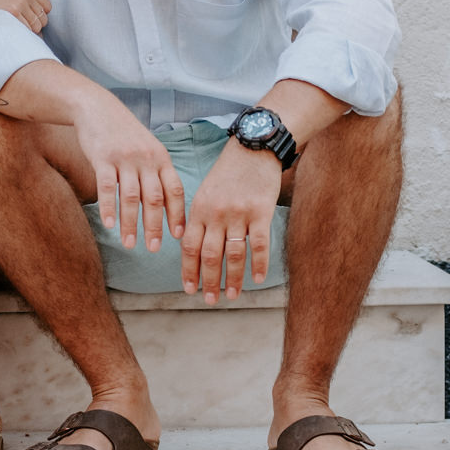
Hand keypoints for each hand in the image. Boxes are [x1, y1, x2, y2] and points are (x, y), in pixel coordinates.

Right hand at [0, 0, 50, 31]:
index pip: (46, 5)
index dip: (38, 14)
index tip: (30, 19)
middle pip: (43, 17)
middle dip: (35, 24)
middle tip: (23, 28)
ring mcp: (20, 2)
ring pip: (37, 25)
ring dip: (30, 31)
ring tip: (18, 32)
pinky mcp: (12, 12)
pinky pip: (27, 29)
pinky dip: (23, 34)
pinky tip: (14, 33)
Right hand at [74, 99, 186, 251]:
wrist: (97, 108)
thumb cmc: (124, 133)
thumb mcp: (148, 148)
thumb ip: (156, 172)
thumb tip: (164, 204)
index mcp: (161, 158)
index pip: (174, 190)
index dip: (177, 214)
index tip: (178, 236)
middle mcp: (146, 159)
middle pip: (155, 198)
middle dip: (155, 225)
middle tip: (155, 248)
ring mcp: (125, 158)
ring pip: (131, 197)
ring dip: (131, 223)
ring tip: (130, 245)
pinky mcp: (103, 158)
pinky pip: (107, 188)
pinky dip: (109, 208)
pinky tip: (109, 226)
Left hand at [182, 140, 281, 303]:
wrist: (253, 148)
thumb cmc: (229, 172)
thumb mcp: (205, 192)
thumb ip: (199, 218)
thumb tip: (191, 247)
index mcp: (199, 209)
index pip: (189, 247)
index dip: (188, 270)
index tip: (189, 289)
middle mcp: (216, 214)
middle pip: (209, 255)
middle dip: (208, 281)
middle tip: (210, 300)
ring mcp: (238, 214)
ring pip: (233, 254)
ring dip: (231, 279)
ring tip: (231, 296)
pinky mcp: (261, 212)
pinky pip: (259, 245)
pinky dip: (259, 264)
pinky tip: (258, 279)